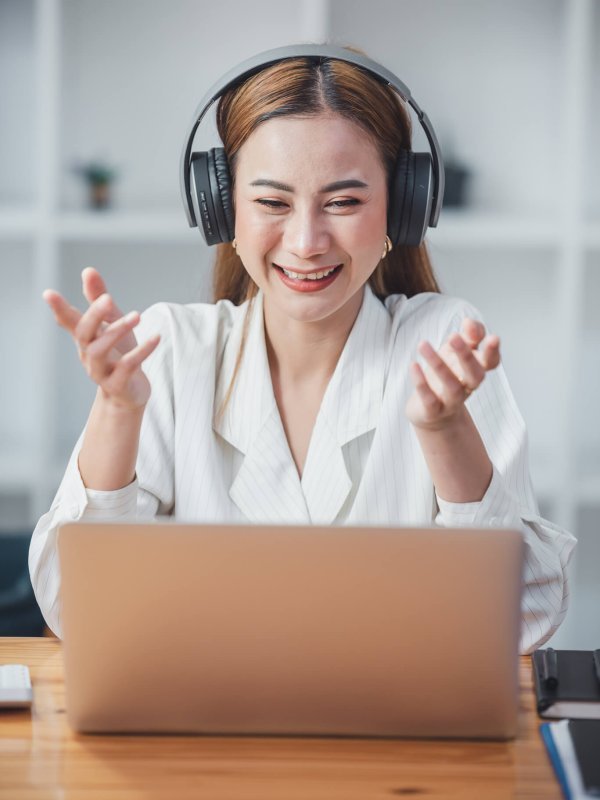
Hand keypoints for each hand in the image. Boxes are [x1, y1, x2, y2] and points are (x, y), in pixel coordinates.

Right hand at [43, 267, 159, 410]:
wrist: (129, 393)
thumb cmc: (119, 353)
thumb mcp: (112, 323)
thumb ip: (99, 298)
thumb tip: (88, 270)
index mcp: (86, 338)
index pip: (69, 320)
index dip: (59, 308)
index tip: (48, 293)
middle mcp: (89, 353)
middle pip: (84, 333)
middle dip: (94, 315)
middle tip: (108, 298)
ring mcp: (101, 371)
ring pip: (101, 351)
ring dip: (117, 331)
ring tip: (137, 316)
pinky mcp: (117, 385)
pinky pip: (127, 367)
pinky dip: (142, 352)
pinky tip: (157, 337)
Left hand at [406, 318, 499, 430]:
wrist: (432, 414)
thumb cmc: (447, 376)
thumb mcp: (456, 351)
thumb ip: (468, 335)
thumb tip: (469, 322)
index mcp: (475, 370)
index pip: (491, 362)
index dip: (493, 351)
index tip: (492, 337)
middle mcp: (467, 387)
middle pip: (475, 375)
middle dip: (466, 356)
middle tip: (454, 336)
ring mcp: (451, 401)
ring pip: (451, 386)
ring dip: (438, 365)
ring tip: (423, 344)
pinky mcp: (433, 411)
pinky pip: (429, 399)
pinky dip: (421, 383)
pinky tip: (413, 365)